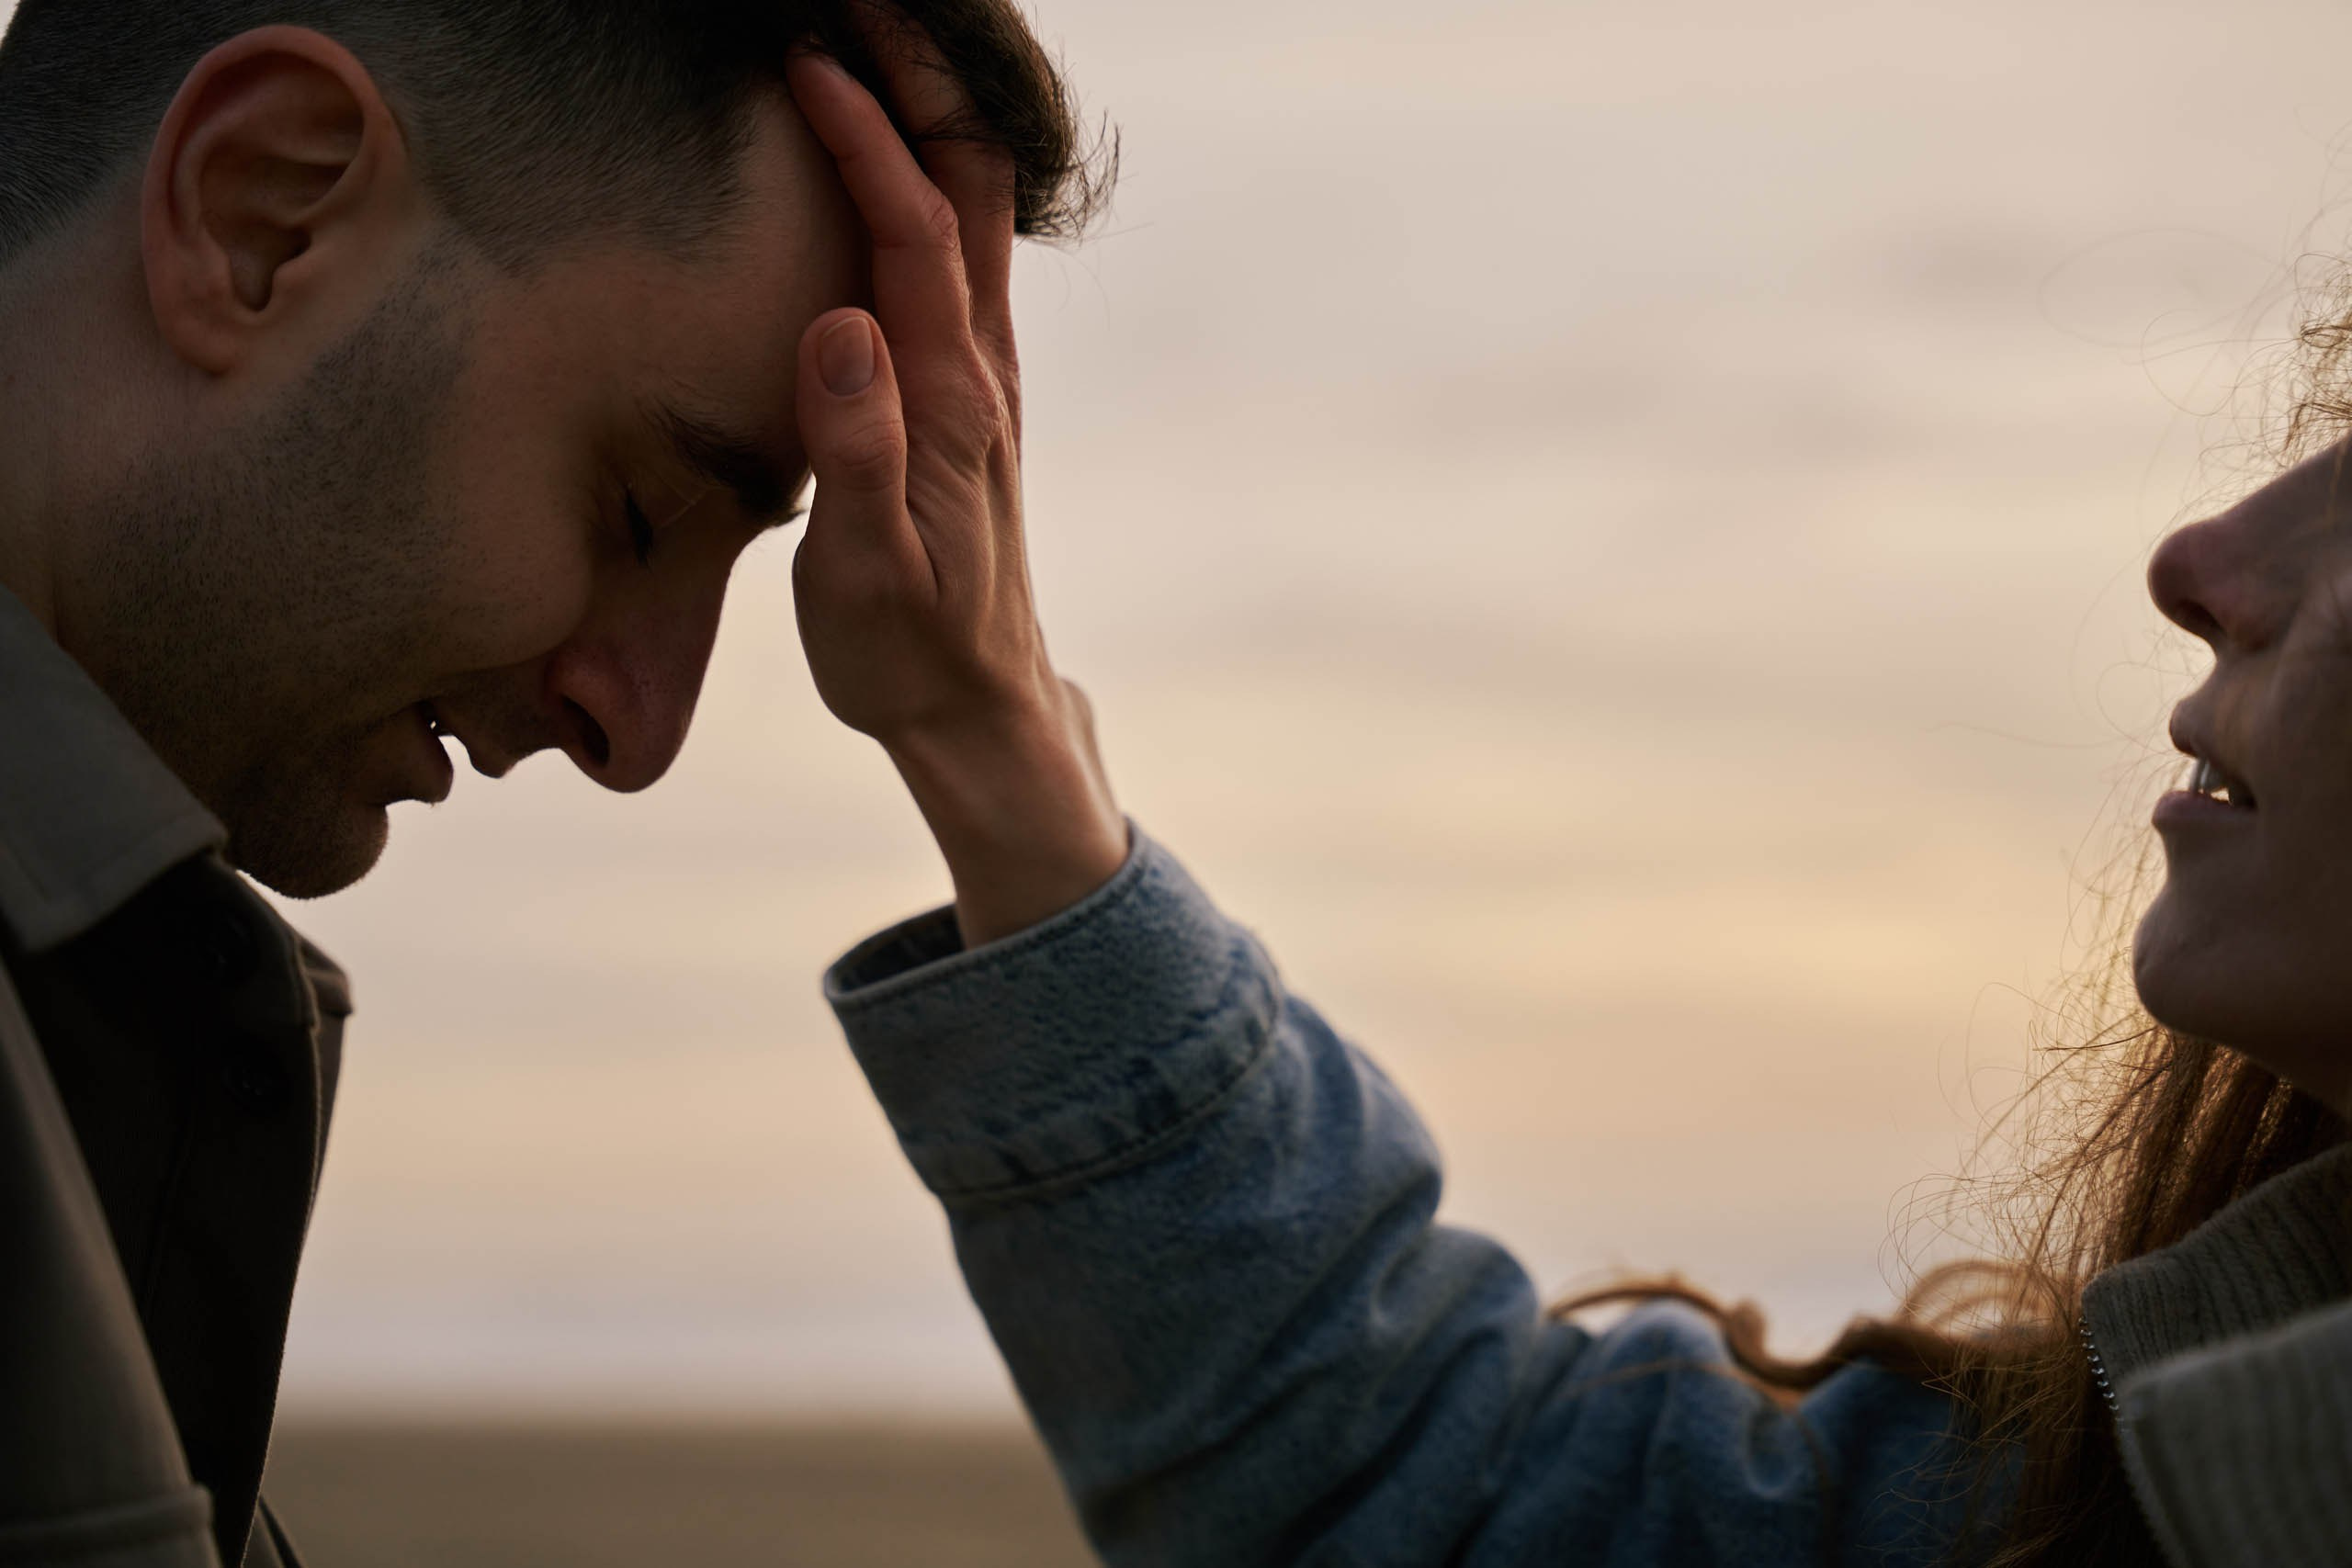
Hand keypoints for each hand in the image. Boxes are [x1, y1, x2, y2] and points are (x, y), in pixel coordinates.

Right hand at [784, 42, 1127, 946]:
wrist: (974, 704)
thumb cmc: (909, 651)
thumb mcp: (868, 575)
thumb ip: (858, 456)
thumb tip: (841, 328)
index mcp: (953, 402)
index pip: (919, 238)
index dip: (873, 144)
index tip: (811, 64)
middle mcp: (981, 372)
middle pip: (975, 196)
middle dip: (926, 89)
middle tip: (861, 6)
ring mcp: (980, 378)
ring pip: (977, 218)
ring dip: (934, 121)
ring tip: (873, 44)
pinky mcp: (963, 395)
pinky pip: (959, 257)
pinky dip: (929, 179)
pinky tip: (891, 157)